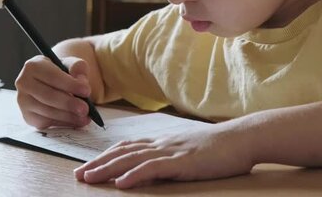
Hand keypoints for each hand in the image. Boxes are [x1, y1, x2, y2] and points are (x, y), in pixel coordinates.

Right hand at [15, 55, 91, 128]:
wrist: (52, 83)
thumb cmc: (62, 72)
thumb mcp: (71, 64)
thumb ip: (78, 67)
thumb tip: (81, 81)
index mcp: (33, 66)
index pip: (52, 76)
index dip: (70, 84)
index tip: (86, 91)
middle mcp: (24, 83)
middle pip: (48, 96)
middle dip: (69, 103)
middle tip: (86, 108)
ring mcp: (24, 101)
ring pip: (46, 111)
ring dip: (68, 116)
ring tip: (84, 117)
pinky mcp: (28, 116)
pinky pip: (45, 122)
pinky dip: (63, 123)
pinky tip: (76, 121)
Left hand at [74, 124, 254, 188]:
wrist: (243, 138)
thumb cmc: (222, 147)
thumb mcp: (193, 150)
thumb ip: (173, 156)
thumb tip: (158, 168)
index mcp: (166, 141)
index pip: (129, 146)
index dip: (107, 155)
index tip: (89, 164)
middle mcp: (164, 143)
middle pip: (124, 152)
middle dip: (99, 163)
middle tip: (78, 174)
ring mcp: (172, 152)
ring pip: (132, 159)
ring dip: (108, 169)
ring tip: (89, 178)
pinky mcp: (183, 162)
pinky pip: (154, 168)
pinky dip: (134, 175)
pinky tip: (121, 182)